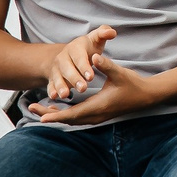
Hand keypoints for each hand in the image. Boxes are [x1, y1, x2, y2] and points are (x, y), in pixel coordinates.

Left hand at [30, 50, 164, 125]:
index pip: (72, 115)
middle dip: (48, 114)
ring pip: (70, 120)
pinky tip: (57, 108)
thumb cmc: (133, 84)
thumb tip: (94, 56)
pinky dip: (64, 115)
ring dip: (55, 115)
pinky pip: (76, 118)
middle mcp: (95, 115)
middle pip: (67, 119)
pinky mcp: (97, 115)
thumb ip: (106, 65)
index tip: (40, 116)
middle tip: (31, 107)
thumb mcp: (120, 73)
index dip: (55, 115)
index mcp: (98, 106)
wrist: (145, 96)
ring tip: (39, 108)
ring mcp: (96, 117)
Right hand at [37, 25, 115, 104]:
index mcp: (75, 47)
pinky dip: (51, 90)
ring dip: (61, 86)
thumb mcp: (96, 38)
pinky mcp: (53, 78)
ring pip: (57, 77)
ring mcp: (56, 68)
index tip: (91, 77)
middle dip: (74, 79)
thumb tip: (112, 32)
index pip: (79, 57)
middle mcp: (63, 57)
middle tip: (83, 88)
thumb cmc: (89, 47)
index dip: (84, 67)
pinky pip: (50, 84)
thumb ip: (104, 33)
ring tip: (65, 95)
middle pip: (67, 68)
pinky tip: (54, 96)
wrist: (71, 53)